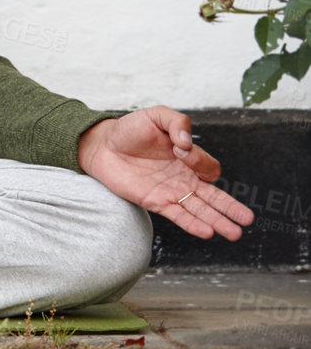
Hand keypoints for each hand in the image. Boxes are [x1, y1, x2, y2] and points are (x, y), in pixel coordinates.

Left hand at [77, 107, 253, 239]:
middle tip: (247, 219)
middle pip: (214, 196)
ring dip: (217, 221)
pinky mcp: (156, 201)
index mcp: (188, 158)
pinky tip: (207, 232)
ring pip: (200, 209)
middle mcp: (184, 177)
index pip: (208, 167)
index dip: (200, 160)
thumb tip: (186, 143)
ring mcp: (171, 191)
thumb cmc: (131, 130)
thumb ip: (177, 122)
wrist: (102, 145)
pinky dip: (192, 224)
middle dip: (231, 207)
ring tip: (235, 233)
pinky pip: (178, 215)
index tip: (181, 150)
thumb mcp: (156, 116)